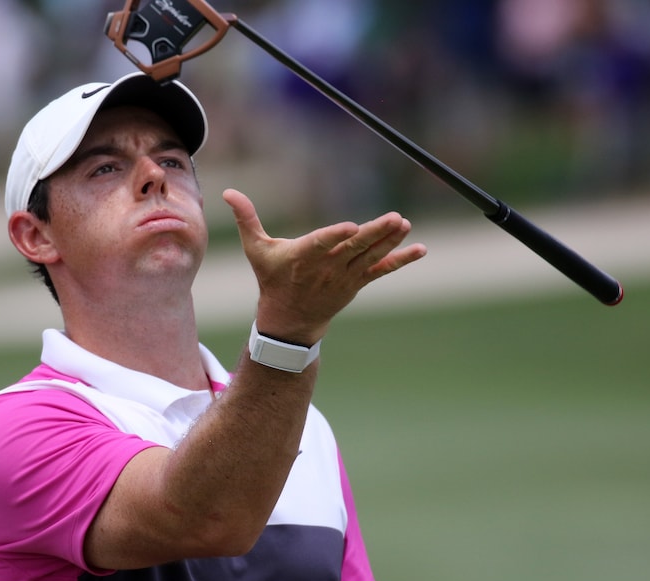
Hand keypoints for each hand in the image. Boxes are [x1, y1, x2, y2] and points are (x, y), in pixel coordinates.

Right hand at [224, 188, 426, 344]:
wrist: (290, 320)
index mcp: (302, 258)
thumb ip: (246, 218)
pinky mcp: (357, 282)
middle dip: (375, 234)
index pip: (320, 244)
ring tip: (405, 224)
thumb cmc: (272, 279)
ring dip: (390, 242)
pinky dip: (401, 260)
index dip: (335, 235)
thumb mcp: (256, 250)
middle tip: (395, 218)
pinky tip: (420, 250)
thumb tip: (228, 191)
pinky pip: (382, 270)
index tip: (352, 226)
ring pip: (371, 257)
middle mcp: (326, 268)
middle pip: (354, 248)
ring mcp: (345, 277)